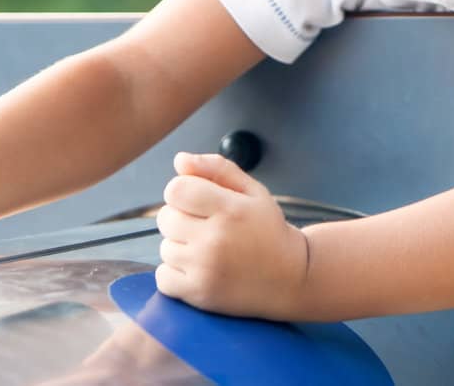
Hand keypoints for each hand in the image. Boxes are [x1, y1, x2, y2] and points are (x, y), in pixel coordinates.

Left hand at [155, 152, 309, 318]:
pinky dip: (174, 273)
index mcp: (230, 209)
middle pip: (165, 218)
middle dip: (180, 218)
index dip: (182, 191)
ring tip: (206, 249)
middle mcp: (215, 239)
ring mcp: (205, 269)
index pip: (175, 189)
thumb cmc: (269, 230)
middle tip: (205, 226)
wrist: (291, 278)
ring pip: (164, 247)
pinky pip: (162, 277)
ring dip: (179, 246)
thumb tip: (180, 159)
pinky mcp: (199, 294)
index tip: (197, 200)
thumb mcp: (253, 191)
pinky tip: (197, 268)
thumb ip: (217, 169)